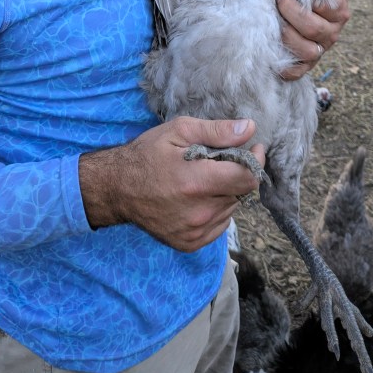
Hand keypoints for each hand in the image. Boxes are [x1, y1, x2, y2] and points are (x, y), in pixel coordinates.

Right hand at [78, 117, 264, 252]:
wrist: (117, 188)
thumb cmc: (148, 154)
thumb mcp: (179, 131)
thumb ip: (217, 131)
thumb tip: (249, 129)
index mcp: (197, 182)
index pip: (248, 178)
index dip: (255, 161)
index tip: (253, 149)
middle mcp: (199, 212)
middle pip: (240, 192)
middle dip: (235, 174)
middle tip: (216, 162)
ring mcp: (194, 232)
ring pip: (231, 208)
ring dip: (225, 192)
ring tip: (202, 180)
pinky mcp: (190, 243)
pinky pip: (219, 224)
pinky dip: (215, 210)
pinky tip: (196, 198)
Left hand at [276, 0, 354, 80]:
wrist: (305, 17)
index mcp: (340, 12)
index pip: (328, 8)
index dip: (305, 0)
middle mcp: (331, 34)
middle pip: (314, 29)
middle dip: (291, 14)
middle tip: (276, 0)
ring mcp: (318, 52)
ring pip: (305, 50)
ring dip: (286, 36)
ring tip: (272, 22)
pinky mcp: (304, 66)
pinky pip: (296, 70)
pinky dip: (285, 65)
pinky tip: (271, 52)